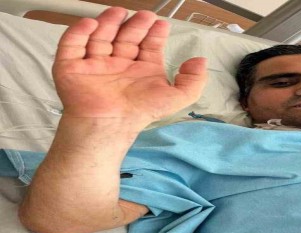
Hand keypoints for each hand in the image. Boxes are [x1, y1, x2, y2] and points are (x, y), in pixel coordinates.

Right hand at [52, 7, 206, 126]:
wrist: (111, 124)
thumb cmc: (142, 112)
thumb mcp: (177, 97)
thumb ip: (194, 81)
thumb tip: (201, 61)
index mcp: (141, 71)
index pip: (147, 46)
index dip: (154, 34)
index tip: (161, 23)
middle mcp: (119, 66)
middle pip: (125, 38)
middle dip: (135, 25)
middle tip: (144, 14)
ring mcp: (95, 65)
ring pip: (100, 37)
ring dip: (108, 23)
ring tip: (118, 12)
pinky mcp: (71, 67)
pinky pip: (72, 45)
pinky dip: (79, 32)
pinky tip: (91, 24)